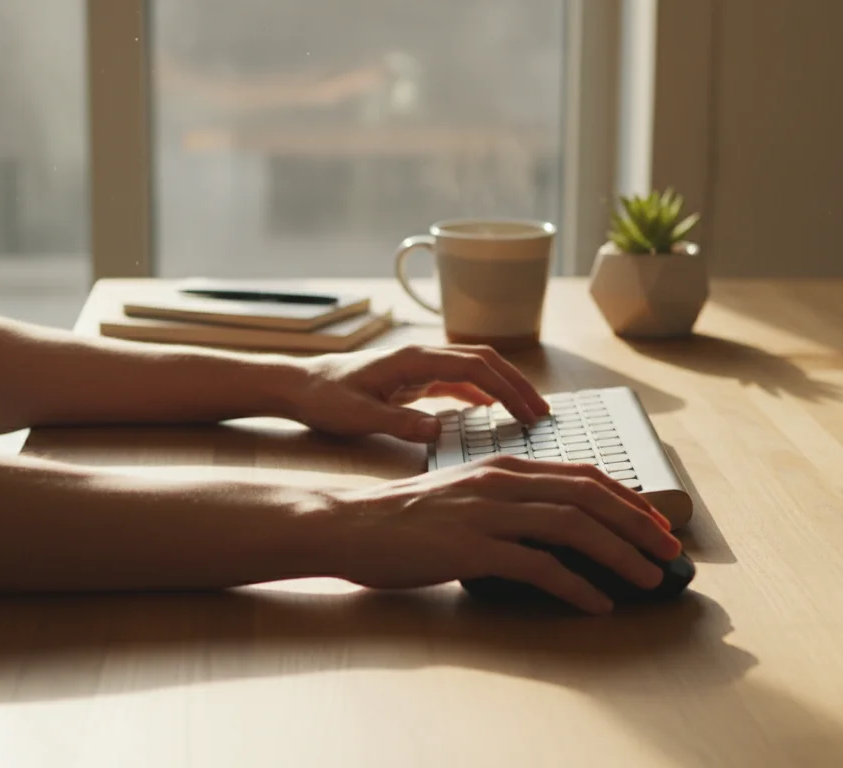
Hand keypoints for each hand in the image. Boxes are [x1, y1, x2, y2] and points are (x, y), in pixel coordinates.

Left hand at [288, 344, 550, 441]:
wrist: (299, 386)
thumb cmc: (325, 399)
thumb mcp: (359, 416)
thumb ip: (399, 423)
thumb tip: (439, 431)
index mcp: (413, 360)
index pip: (475, 367)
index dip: (507, 388)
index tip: (529, 412)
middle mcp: (421, 356)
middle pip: (484, 361)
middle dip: (517, 385)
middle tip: (542, 413)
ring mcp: (419, 366)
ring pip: (474, 369)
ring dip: (503, 388)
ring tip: (528, 413)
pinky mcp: (414, 378)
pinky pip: (457, 381)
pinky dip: (481, 393)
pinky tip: (492, 411)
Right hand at [325, 455, 679, 612]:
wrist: (351, 524)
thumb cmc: (405, 518)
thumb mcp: (464, 495)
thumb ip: (508, 501)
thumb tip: (556, 527)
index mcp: (503, 466)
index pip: (582, 474)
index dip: (627, 499)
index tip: (655, 523)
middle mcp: (501, 482)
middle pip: (589, 496)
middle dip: (638, 525)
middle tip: (669, 551)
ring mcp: (487, 514)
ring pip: (573, 528)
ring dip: (620, 555)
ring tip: (648, 579)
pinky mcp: (471, 548)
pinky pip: (538, 567)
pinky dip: (576, 586)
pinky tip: (596, 603)